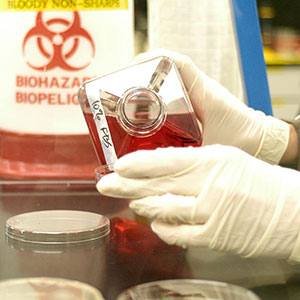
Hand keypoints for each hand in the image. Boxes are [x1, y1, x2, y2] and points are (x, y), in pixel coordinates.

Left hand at [98, 145, 299, 262]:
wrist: (290, 209)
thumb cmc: (257, 181)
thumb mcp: (226, 160)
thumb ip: (193, 164)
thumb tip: (160, 169)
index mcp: (214, 160)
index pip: (168, 160)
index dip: (139, 164)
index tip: (119, 164)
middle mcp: (211, 185)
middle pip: (159, 185)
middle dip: (127, 185)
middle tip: (106, 184)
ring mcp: (212, 213)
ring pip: (166, 210)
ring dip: (144, 206)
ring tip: (131, 201)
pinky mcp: (215, 236)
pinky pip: (178, 234)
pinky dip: (163, 228)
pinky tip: (156, 223)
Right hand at [135, 49, 289, 164]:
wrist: (260, 139)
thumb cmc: (242, 140)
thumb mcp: (212, 150)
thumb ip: (188, 157)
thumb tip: (161, 165)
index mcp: (205, 93)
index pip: (179, 63)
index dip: (155, 59)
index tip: (134, 65)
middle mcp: (201, 89)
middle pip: (169, 70)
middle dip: (145, 74)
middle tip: (124, 87)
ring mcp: (199, 94)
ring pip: (171, 80)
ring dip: (151, 84)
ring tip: (130, 97)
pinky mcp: (199, 102)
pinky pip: (176, 91)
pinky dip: (161, 95)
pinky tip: (148, 111)